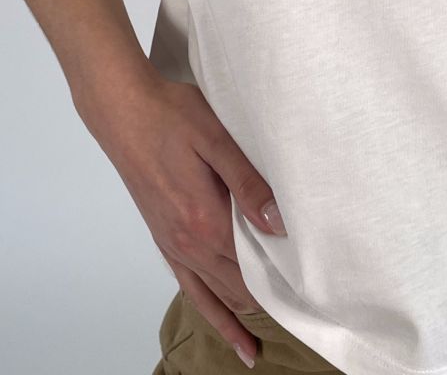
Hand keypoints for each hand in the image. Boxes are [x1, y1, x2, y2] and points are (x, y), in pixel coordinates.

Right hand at [75, 70, 285, 366]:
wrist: (124, 111)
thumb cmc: (172, 116)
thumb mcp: (217, 140)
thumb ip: (249, 183)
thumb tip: (278, 223)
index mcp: (205, 221)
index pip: (253, 269)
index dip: (282, 285)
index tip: (311, 298)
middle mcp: (188, 243)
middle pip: (237, 289)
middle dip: (269, 304)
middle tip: (302, 317)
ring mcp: (172, 244)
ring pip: (213, 295)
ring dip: (239, 317)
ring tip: (261, 345)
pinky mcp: (163, 238)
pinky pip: (189, 287)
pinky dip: (209, 310)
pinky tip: (221, 321)